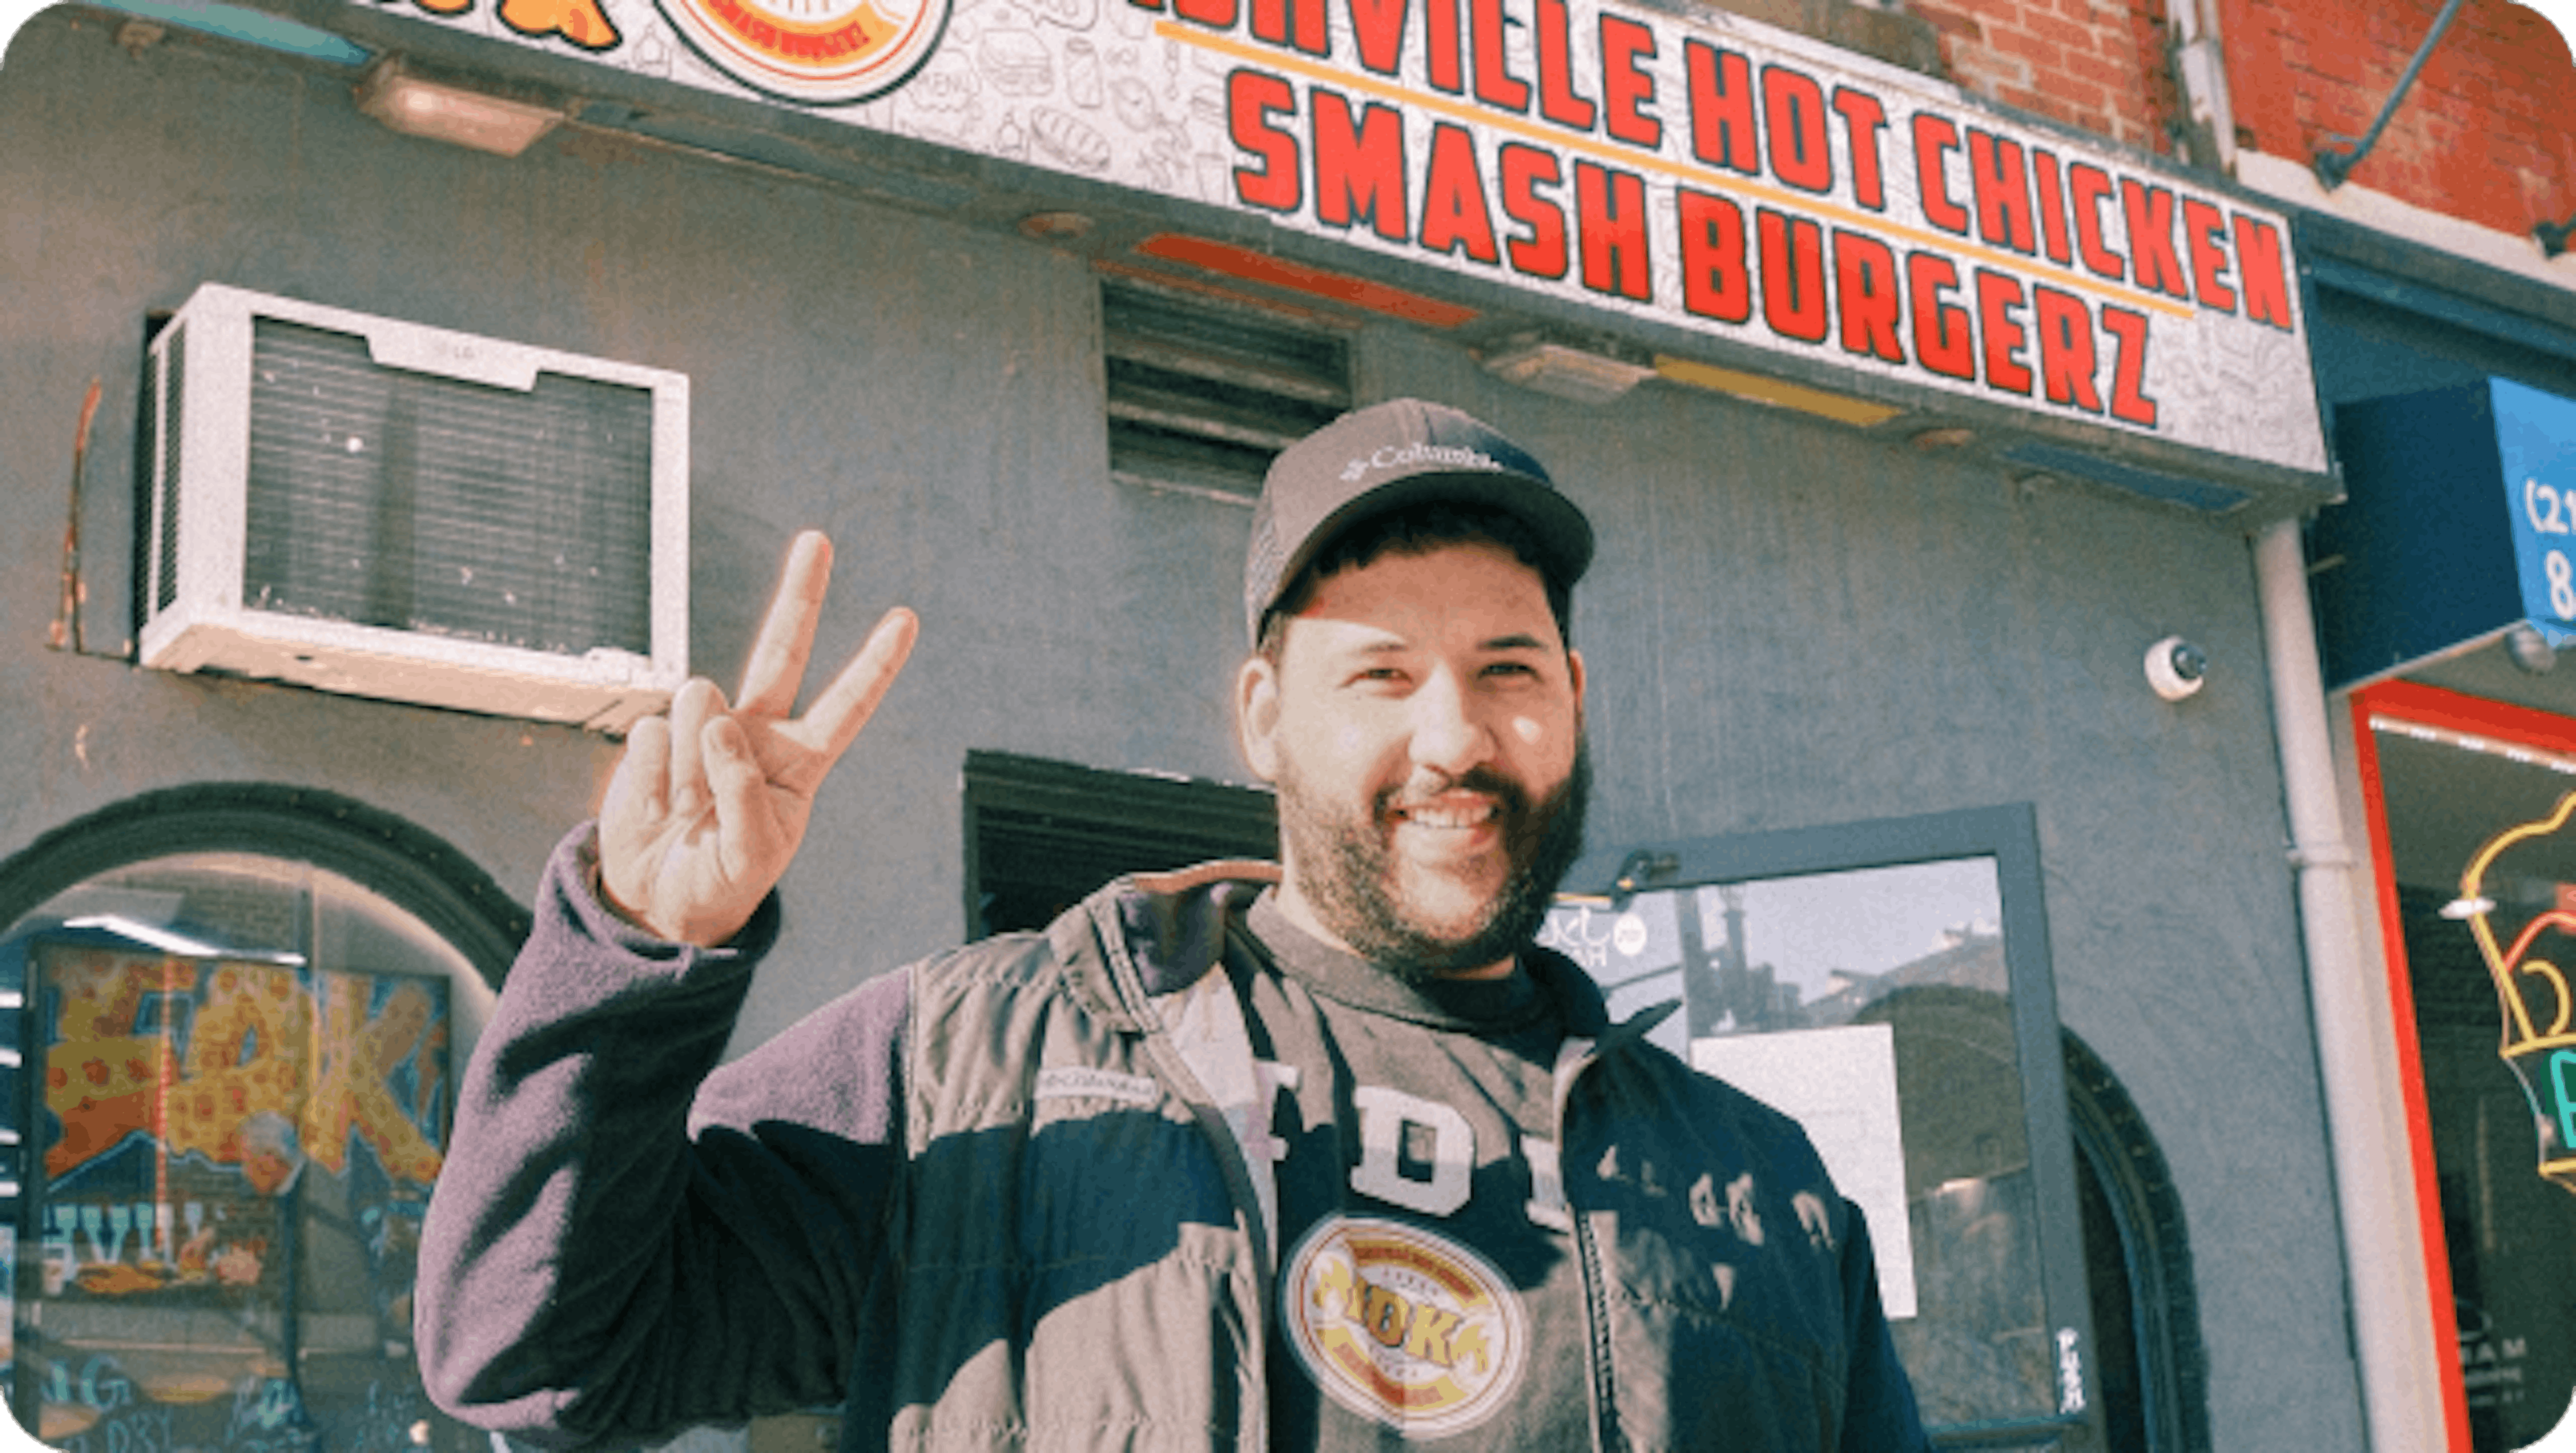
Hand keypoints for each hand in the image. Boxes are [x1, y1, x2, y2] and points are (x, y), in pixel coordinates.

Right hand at [598, 531, 917, 946]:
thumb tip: (720, 724)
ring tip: (688, 812)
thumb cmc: (723, 877)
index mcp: (798, 760)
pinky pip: (651, 736)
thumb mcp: (752, 852)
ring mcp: (701, 728)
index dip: (875, 665)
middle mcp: (755, 731)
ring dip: (689, 766)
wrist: (659, 898)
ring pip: (699, 703)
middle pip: (781, 652)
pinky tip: (657, 807)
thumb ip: (743, 792)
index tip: (907, 618)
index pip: (845, 706)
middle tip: (818, 538)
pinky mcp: (652, 737)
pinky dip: (651, 779)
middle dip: (801, 594)